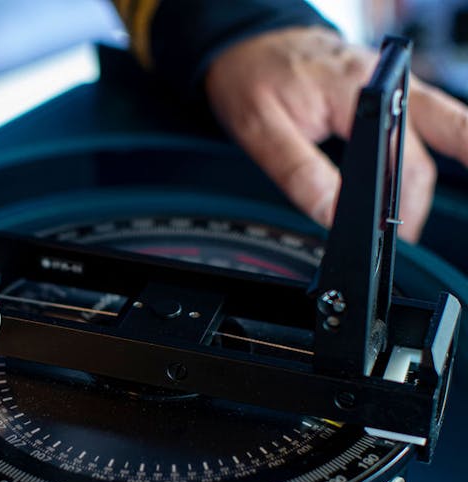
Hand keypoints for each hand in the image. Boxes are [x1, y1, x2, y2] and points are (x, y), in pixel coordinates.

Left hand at [205, 27, 467, 241]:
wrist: (247, 45)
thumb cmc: (251, 76)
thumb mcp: (260, 129)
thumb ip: (299, 172)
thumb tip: (333, 211)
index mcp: (355, 88)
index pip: (400, 149)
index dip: (403, 194)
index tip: (400, 226)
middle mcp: (383, 79)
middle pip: (437, 136)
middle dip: (423, 192)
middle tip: (406, 233)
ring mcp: (389, 83)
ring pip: (435, 128)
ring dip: (424, 175)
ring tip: (402, 217)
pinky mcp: (384, 90)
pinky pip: (416, 122)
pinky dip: (416, 153)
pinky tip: (404, 180)